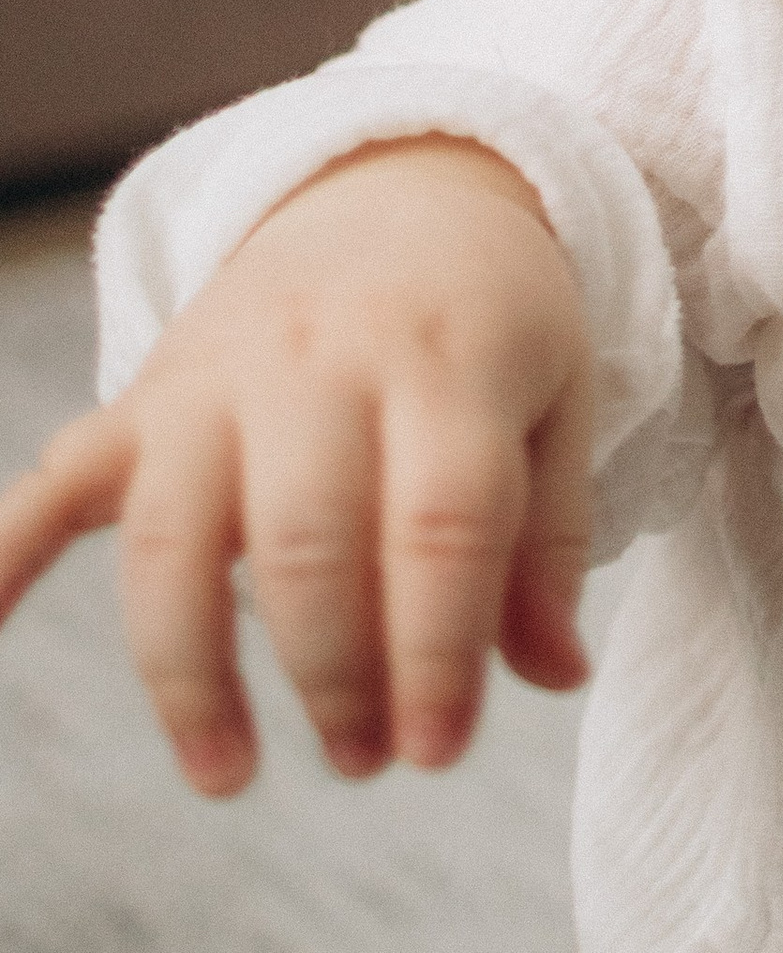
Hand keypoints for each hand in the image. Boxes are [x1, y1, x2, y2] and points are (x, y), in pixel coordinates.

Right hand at [0, 141, 591, 793]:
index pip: (441, 521)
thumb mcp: (557, 395)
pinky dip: (8, 552)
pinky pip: (58, 475)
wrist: (401, 181)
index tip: (439, 746)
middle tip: (365, 759)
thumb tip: (553, 674)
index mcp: (447, 356)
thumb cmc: (493, 317)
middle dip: (332, 674)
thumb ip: (549, 538)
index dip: (438, 651)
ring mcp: (220, 371)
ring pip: (175, 533)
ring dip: (188, 670)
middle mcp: (323, 357)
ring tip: (229, 771)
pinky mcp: (148, 393)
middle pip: (306, 539)